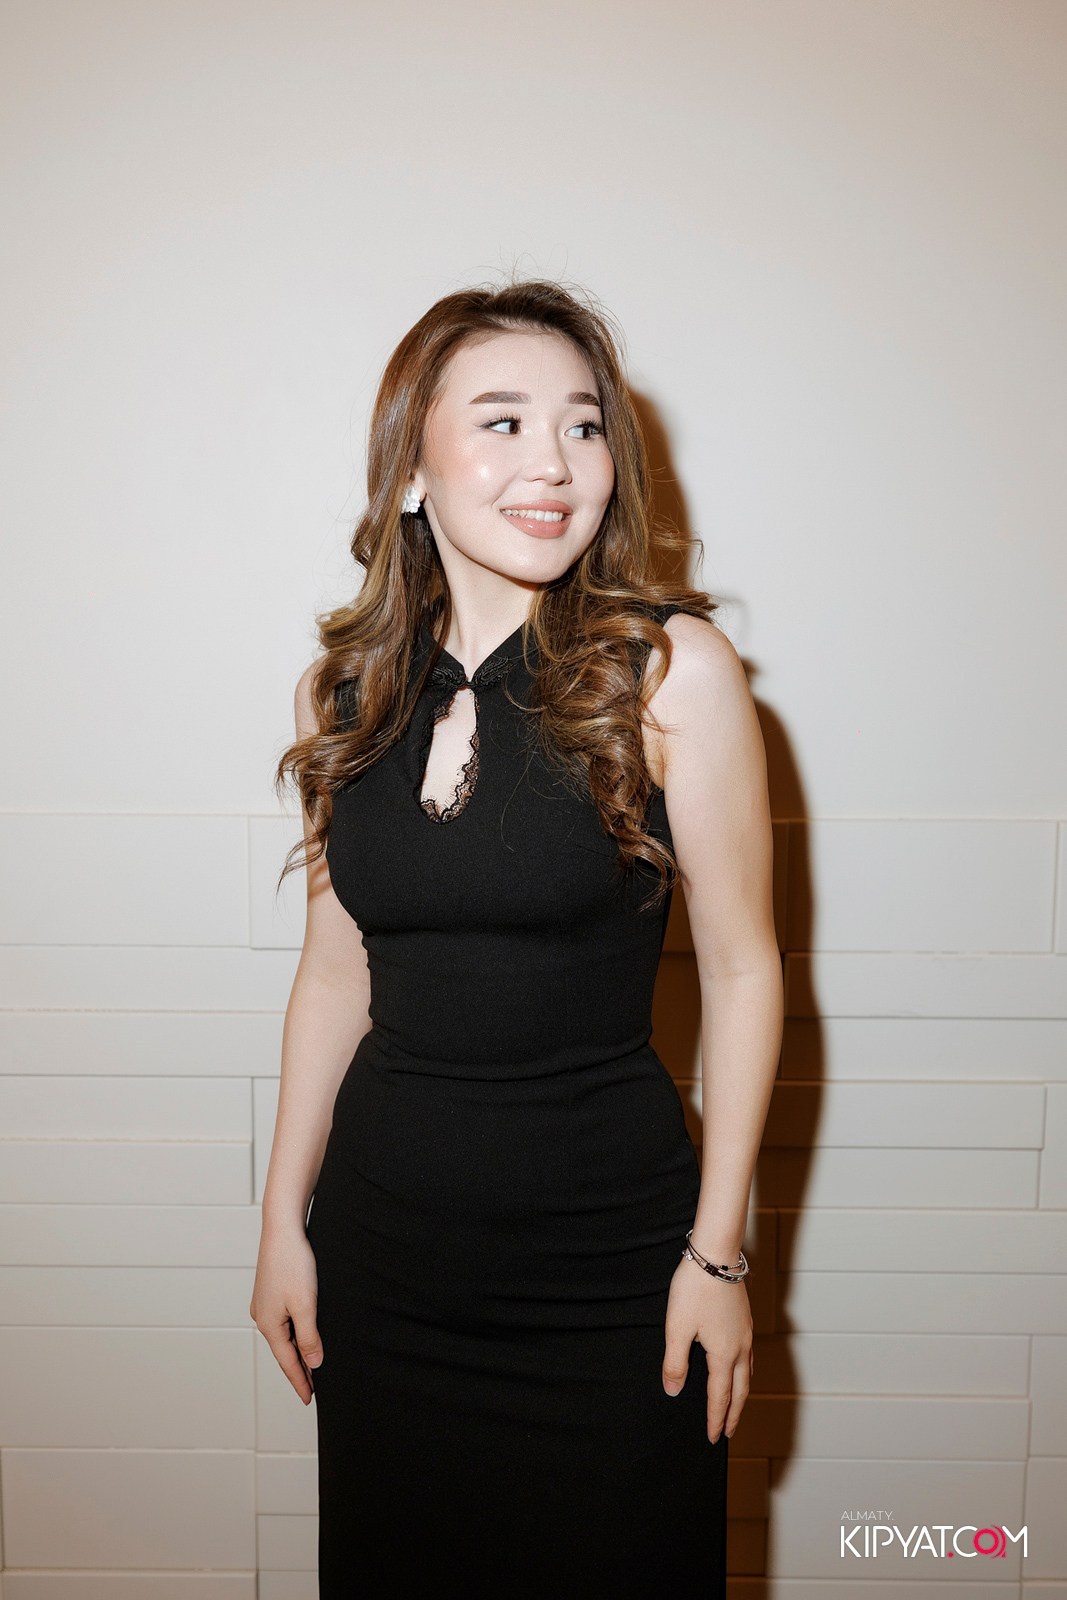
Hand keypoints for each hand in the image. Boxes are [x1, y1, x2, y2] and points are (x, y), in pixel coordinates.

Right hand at [250, 1222, 322, 1405]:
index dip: (300, 1382)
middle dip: (298, 1369)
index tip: (309, 1400)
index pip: (288, 1362)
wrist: (282, 1229)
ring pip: (283, 1336)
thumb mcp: (306, 1304)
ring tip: (310, 1366)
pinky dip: (294, 1333)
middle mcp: (262, 1317)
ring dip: (297, 1350)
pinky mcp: (270, 1292)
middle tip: (312, 1390)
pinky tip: (303, 1334)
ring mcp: (264, 1304)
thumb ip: (309, 1336)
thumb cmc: (293, 1263)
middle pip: (284, 1351)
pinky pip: (283, 1321)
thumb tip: (313, 1363)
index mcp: (269, 1325)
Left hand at [661, 1253, 752, 1442]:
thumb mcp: (677, 1328)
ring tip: (735, 1406)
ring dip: (741, 1394)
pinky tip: (737, 1367)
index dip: (716, 1419)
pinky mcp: (744, 1319)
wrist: (716, 1254)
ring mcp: (746, 1333)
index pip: (721, 1397)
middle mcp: (740, 1347)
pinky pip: (748, 1357)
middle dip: (734, 1413)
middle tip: (729, 1432)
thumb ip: (675, 1363)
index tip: (714, 1438)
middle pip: (740, 1390)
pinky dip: (744, 1373)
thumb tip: (673, 1391)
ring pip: (747, 1373)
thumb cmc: (694, 1289)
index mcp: (724, 1354)